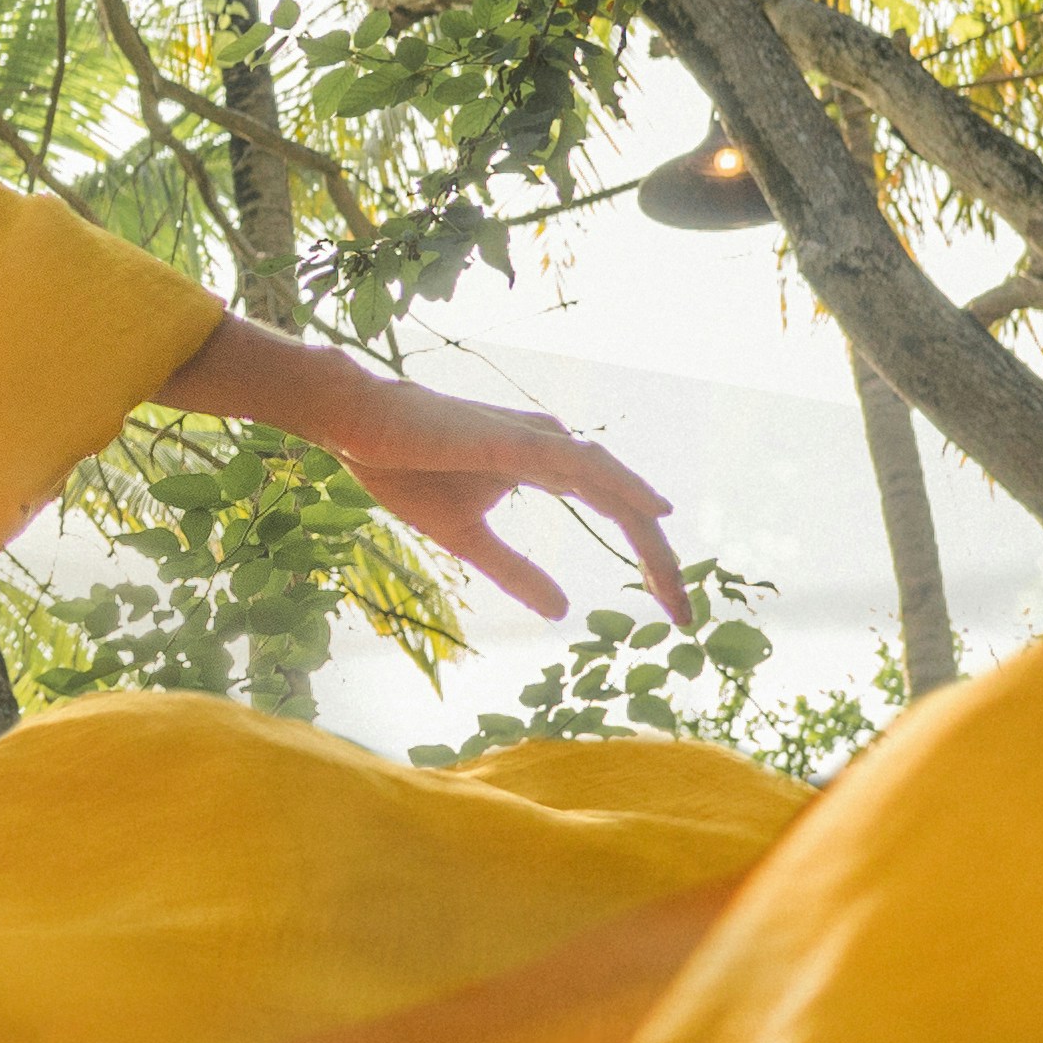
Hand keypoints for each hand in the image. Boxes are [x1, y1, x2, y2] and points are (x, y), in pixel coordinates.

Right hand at [327, 374, 690, 628]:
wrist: (356, 426)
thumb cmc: (405, 470)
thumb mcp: (467, 538)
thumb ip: (516, 571)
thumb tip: (563, 611)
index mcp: (546, 466)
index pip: (614, 513)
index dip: (647, 560)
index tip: (669, 609)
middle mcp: (553, 448)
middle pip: (626, 507)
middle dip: (660, 562)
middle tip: (685, 616)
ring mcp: (538, 440)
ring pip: (614, 488)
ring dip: (650, 538)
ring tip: (676, 587)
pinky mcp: (517, 439)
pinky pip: (582, 463)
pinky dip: (625, 484)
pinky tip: (656, 510)